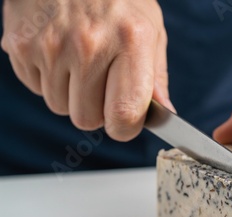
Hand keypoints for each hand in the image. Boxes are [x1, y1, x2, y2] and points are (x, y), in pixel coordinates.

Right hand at [1, 0, 173, 140]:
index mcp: (129, 41)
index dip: (125, 127)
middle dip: (96, 109)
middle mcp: (88, 44)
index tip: (125, 121)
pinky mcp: (19, 44)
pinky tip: (58, 51)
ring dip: (70, 93)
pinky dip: (48, 78)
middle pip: (86, 119)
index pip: (124, 115)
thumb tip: (165, 114)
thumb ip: (156, 76)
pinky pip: (35, 88)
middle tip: (101, 82)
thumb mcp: (150, 28)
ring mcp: (49, 45)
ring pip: (58, 106)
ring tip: (78, 60)